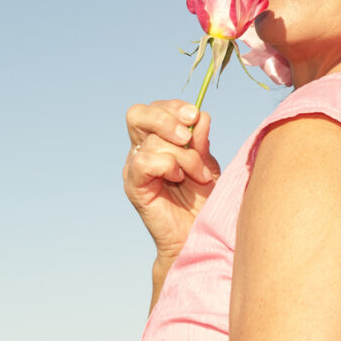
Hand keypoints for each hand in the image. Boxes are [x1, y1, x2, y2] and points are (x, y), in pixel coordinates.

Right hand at [123, 100, 219, 260]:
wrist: (198, 234)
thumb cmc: (203, 199)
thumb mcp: (206, 163)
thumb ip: (200, 141)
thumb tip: (201, 116)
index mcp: (158, 139)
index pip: (155, 109)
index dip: (174, 107)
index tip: (194, 115)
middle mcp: (142, 150)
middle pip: (137, 114)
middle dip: (166, 117)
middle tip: (187, 135)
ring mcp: (135, 167)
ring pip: (152, 141)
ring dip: (183, 155)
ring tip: (198, 174)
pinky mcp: (134, 186)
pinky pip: (144, 162)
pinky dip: (167, 165)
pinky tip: (178, 178)